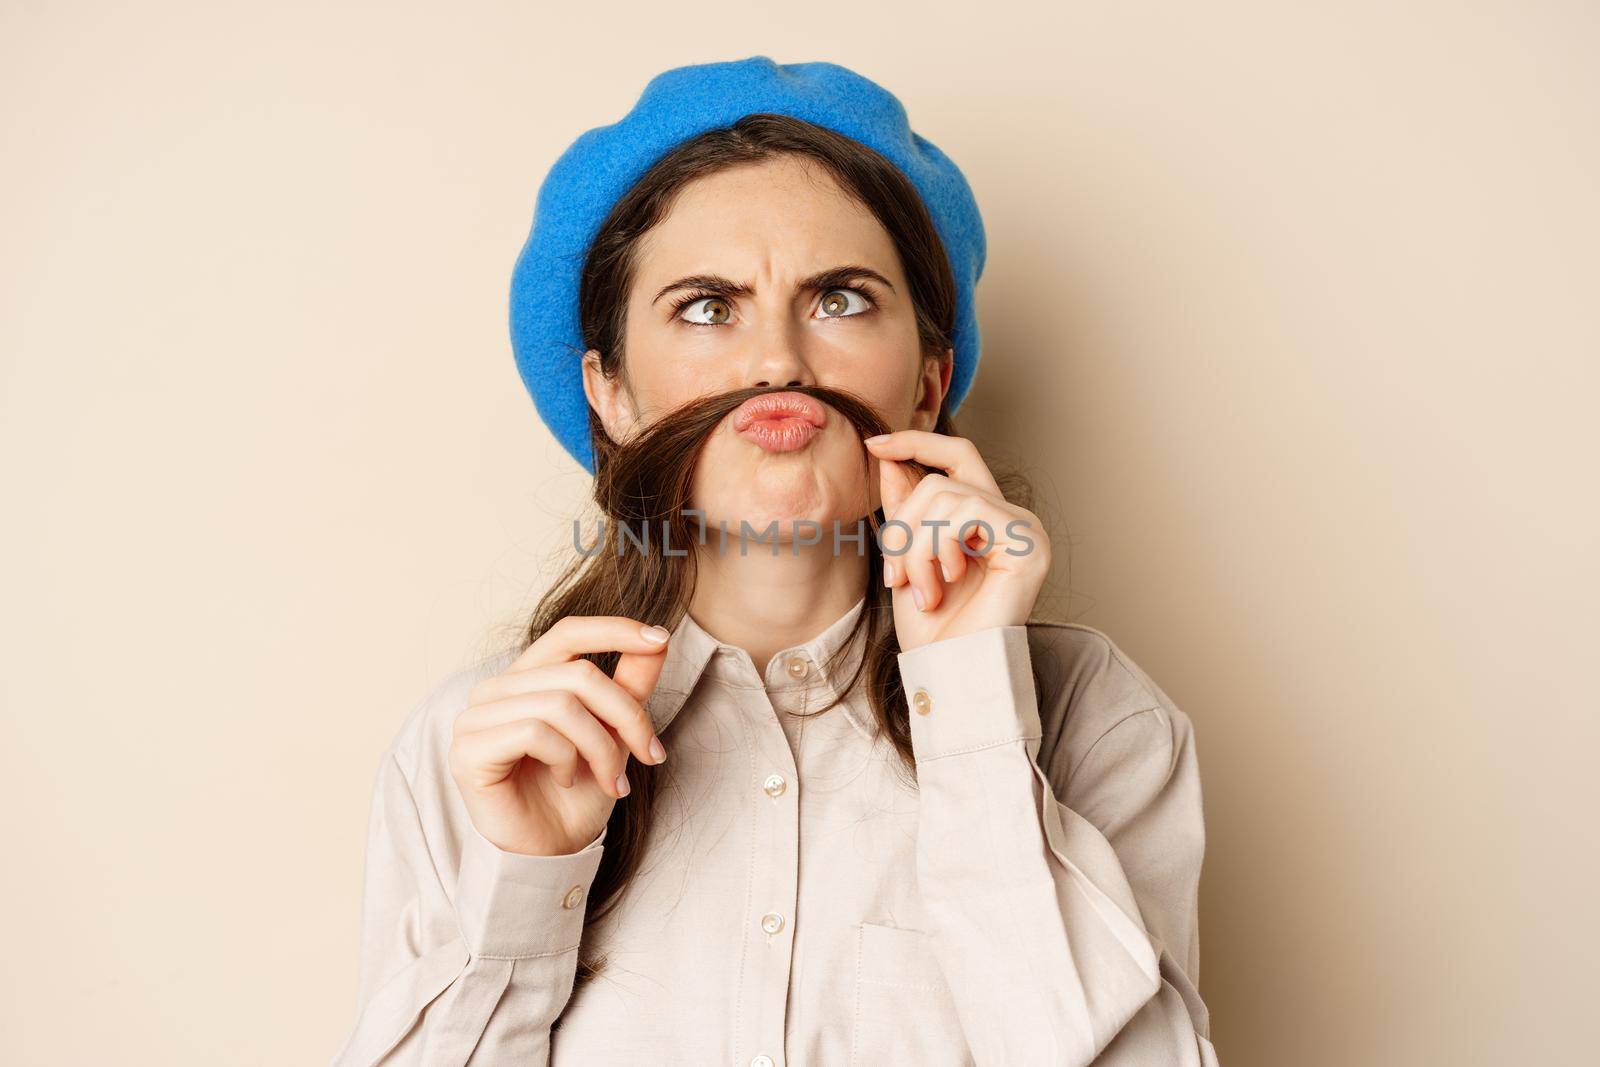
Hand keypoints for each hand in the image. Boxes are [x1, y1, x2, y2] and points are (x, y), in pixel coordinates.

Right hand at [448, 616, 670, 856]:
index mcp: (528, 677)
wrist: (551, 853)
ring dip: (600, 747)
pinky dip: (565, 759)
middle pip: (578, 674)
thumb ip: (630, 685)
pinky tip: (565, 781)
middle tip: (648, 754)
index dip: (614, 629)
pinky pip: (534, 733)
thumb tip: (658, 638)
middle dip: (626, 716)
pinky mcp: (469, 750)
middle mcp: (496, 689)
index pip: (569, 632)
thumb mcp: (615, 733)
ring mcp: (476, 718)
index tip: (660, 639)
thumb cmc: (577, 794)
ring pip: (560, 704)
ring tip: (610, 779)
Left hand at [865, 431, 1050, 651]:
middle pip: (941, 479)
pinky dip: (941, 547)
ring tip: (922, 591)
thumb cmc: (934, 628)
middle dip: (903, 525)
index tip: (874, 445)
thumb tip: (890, 456)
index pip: (957, 457)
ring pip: (947, 496)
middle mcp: (1011, 518)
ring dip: (917, 547)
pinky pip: (969, 512)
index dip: (917, 443)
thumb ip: (904, 508)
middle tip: (894, 576)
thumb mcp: (906, 558)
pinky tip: (947, 583)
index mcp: (985, 519)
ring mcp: (1025, 529)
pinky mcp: (1028, 544)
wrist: (951, 670)